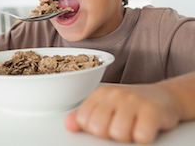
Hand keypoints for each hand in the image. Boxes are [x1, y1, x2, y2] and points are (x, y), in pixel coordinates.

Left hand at [64, 84, 180, 143]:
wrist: (164, 96)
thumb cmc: (131, 104)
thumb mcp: (106, 106)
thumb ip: (85, 115)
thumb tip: (68, 125)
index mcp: (100, 94)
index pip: (84, 120)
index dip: (94, 129)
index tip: (106, 124)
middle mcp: (115, 94)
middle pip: (98, 128)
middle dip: (109, 134)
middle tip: (121, 126)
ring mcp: (134, 101)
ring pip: (118, 133)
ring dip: (128, 136)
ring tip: (133, 126)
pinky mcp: (153, 110)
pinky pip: (141, 136)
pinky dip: (143, 138)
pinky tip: (145, 128)